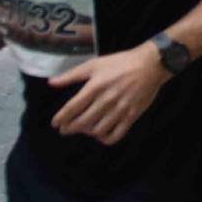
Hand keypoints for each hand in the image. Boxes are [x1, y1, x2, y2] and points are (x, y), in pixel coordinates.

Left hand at [49, 44, 168, 145]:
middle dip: (70, 129)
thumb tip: (51, 83)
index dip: (60, 118)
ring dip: (86, 133)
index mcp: (95, 87)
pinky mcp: (132, 115)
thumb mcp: (94, 64)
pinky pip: (117, 134)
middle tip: (65, 130)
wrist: (150, 64)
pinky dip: (106, 139)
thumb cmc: (120, 63)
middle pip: (82, 122)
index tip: (55, 124)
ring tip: (83, 129)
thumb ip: (71, 75)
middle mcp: (106, 100)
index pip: (72, 108)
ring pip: (98, 130)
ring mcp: (120, 109)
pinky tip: (101, 135)